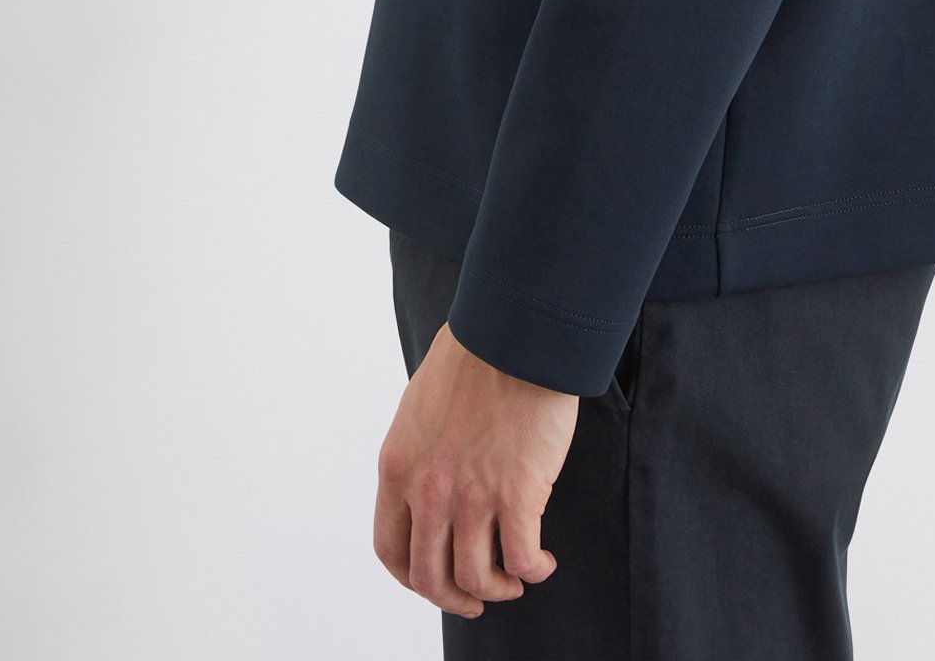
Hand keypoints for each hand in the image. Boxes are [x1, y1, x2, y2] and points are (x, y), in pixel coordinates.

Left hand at [373, 318, 577, 618]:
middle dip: (455, 598)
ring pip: (476, 578)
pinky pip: (521, 558)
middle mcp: (428, 492)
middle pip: (430, 578)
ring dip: (497, 589)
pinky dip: (532, 571)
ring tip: (515, 580)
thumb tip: (432, 475)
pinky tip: (543, 563)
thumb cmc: (475, 354)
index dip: (412, 577)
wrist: (515, 333)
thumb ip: (420, 450)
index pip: (391, 549)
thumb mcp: (421, 406)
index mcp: (398, 468)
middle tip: (476, 600)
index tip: (434, 580)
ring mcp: (472, 497)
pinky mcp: (518, 495)